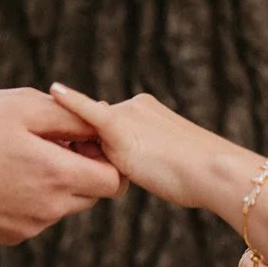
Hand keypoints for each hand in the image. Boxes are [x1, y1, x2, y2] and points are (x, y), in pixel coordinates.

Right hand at [0, 88, 124, 244]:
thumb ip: (69, 115)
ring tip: (28, 156)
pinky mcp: (12, 235)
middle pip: (94, 193)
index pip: (113, 179)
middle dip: (86, 168)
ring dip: (60, 182)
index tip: (84, 138)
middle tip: (59, 143)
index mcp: (58, 175)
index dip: (106, 156)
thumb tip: (101, 120)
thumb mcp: (20, 108)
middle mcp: (51, 208)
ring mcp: (32, 226)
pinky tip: (8, 176)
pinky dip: (36, 197)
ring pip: (67, 205)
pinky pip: (40, 215)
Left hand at [47, 84, 232, 209]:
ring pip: (92, 137)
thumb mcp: (165, 161)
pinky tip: (54, 90)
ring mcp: (126, 115)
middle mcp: (133, 105)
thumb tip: (121, 162)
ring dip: (91, 155)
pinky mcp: (120, 128)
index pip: (109, 125)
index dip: (99, 146)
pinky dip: (71, 101)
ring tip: (130, 173)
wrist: (213, 172)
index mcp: (145, 109)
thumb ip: (139, 155)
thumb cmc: (195, 175)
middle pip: (96, 131)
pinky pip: (89, 112)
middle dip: (92, 151)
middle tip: (125, 175)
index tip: (97, 157)